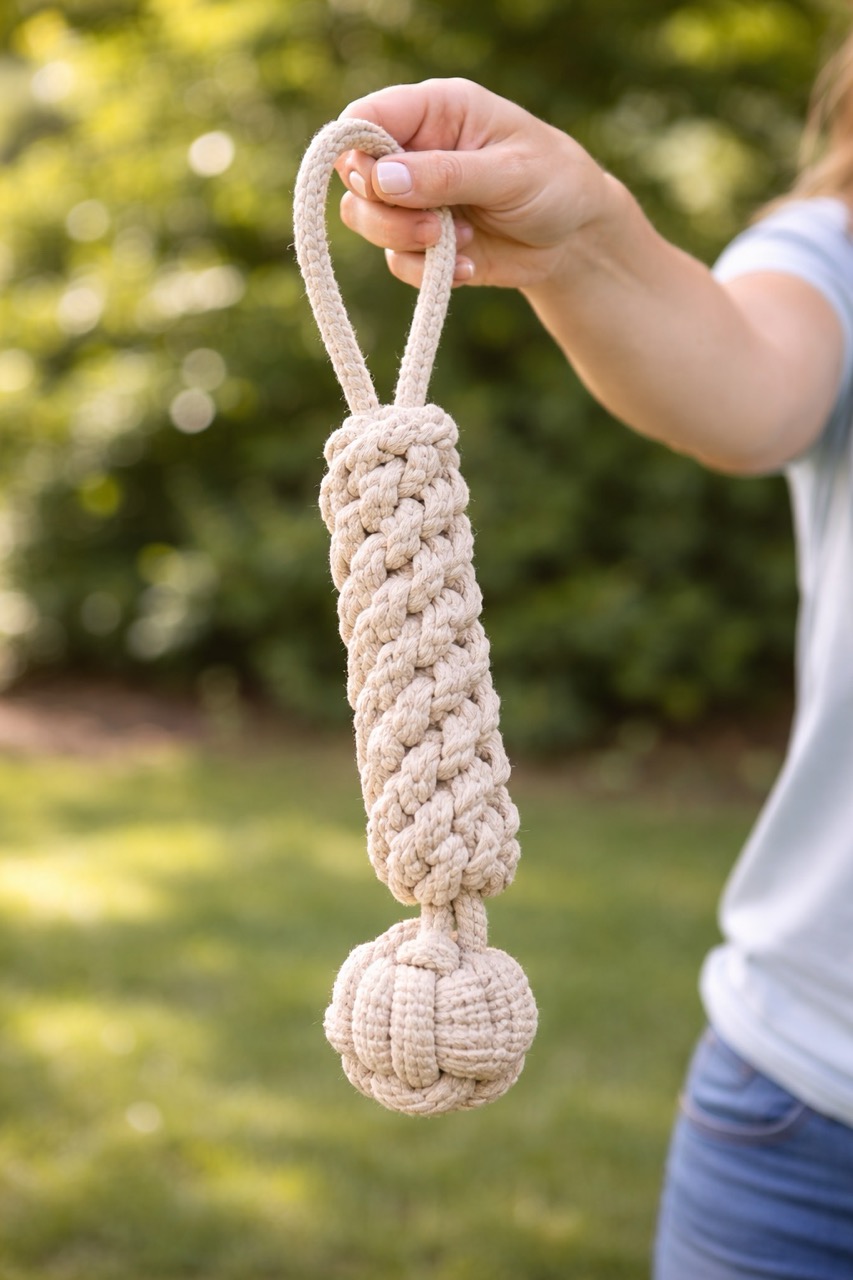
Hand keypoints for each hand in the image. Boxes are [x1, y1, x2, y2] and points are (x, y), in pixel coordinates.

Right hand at [335, 78, 611, 290]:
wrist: (576, 237)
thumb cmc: (554, 181)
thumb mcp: (509, 171)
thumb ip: (446, 173)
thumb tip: (381, 178)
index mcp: (434, 112)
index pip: (364, 119)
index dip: (356, 151)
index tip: (379, 184)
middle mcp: (415, 152)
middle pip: (355, 177)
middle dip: (383, 210)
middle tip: (431, 227)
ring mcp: (415, 199)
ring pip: (366, 220)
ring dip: (404, 241)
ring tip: (457, 243)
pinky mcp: (423, 243)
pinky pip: (398, 261)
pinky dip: (427, 272)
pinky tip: (468, 267)